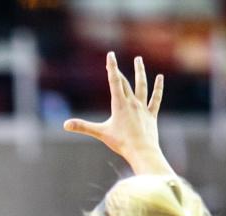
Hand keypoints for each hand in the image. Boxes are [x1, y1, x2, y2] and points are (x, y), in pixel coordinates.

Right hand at [64, 52, 171, 174]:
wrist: (142, 151)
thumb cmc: (121, 143)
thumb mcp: (100, 133)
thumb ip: (83, 127)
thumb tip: (65, 125)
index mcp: (120, 104)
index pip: (115, 81)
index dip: (112, 67)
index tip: (110, 55)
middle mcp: (132, 102)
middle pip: (125, 83)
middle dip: (118, 71)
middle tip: (113, 61)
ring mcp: (143, 108)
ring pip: (142, 86)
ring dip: (140, 72)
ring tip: (139, 60)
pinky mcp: (151, 114)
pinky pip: (155, 98)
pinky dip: (158, 88)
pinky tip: (160, 78)